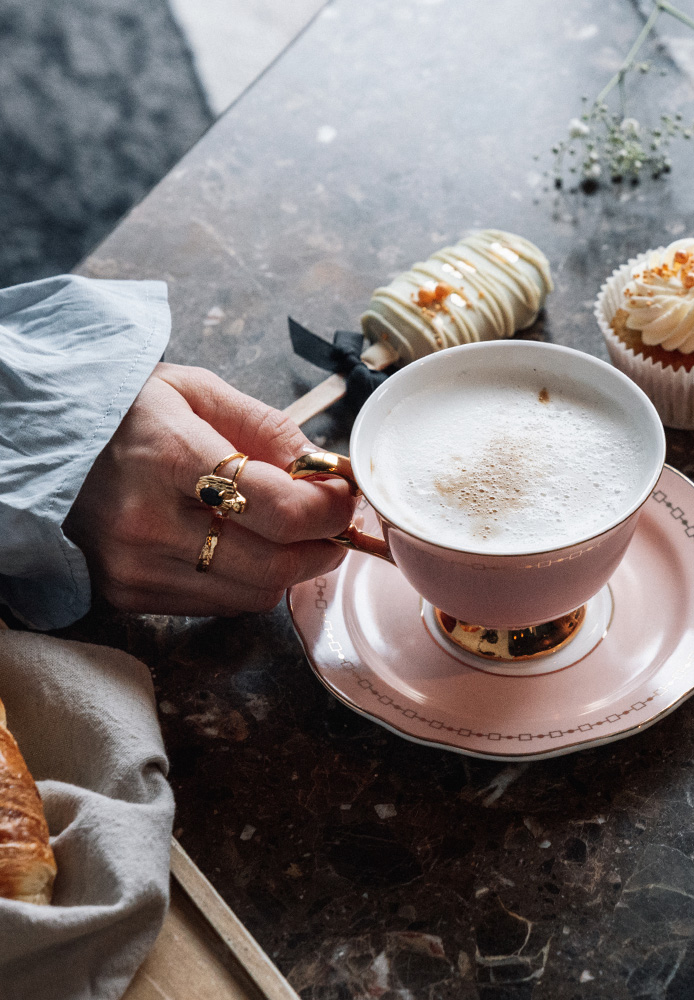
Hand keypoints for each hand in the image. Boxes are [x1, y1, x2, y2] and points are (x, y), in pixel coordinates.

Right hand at [65, 363, 354, 615]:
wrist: (38, 446)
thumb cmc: (123, 412)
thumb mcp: (197, 391)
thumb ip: (269, 428)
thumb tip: (326, 470)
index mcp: (169, 455)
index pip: (280, 508)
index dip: (330, 510)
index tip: (345, 497)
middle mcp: (148, 521)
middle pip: (275, 564)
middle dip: (325, 547)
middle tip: (336, 524)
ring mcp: (135, 567)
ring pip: (255, 594)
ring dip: (291, 568)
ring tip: (293, 533)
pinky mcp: (128, 596)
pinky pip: (221, 605)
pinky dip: (251, 581)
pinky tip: (244, 546)